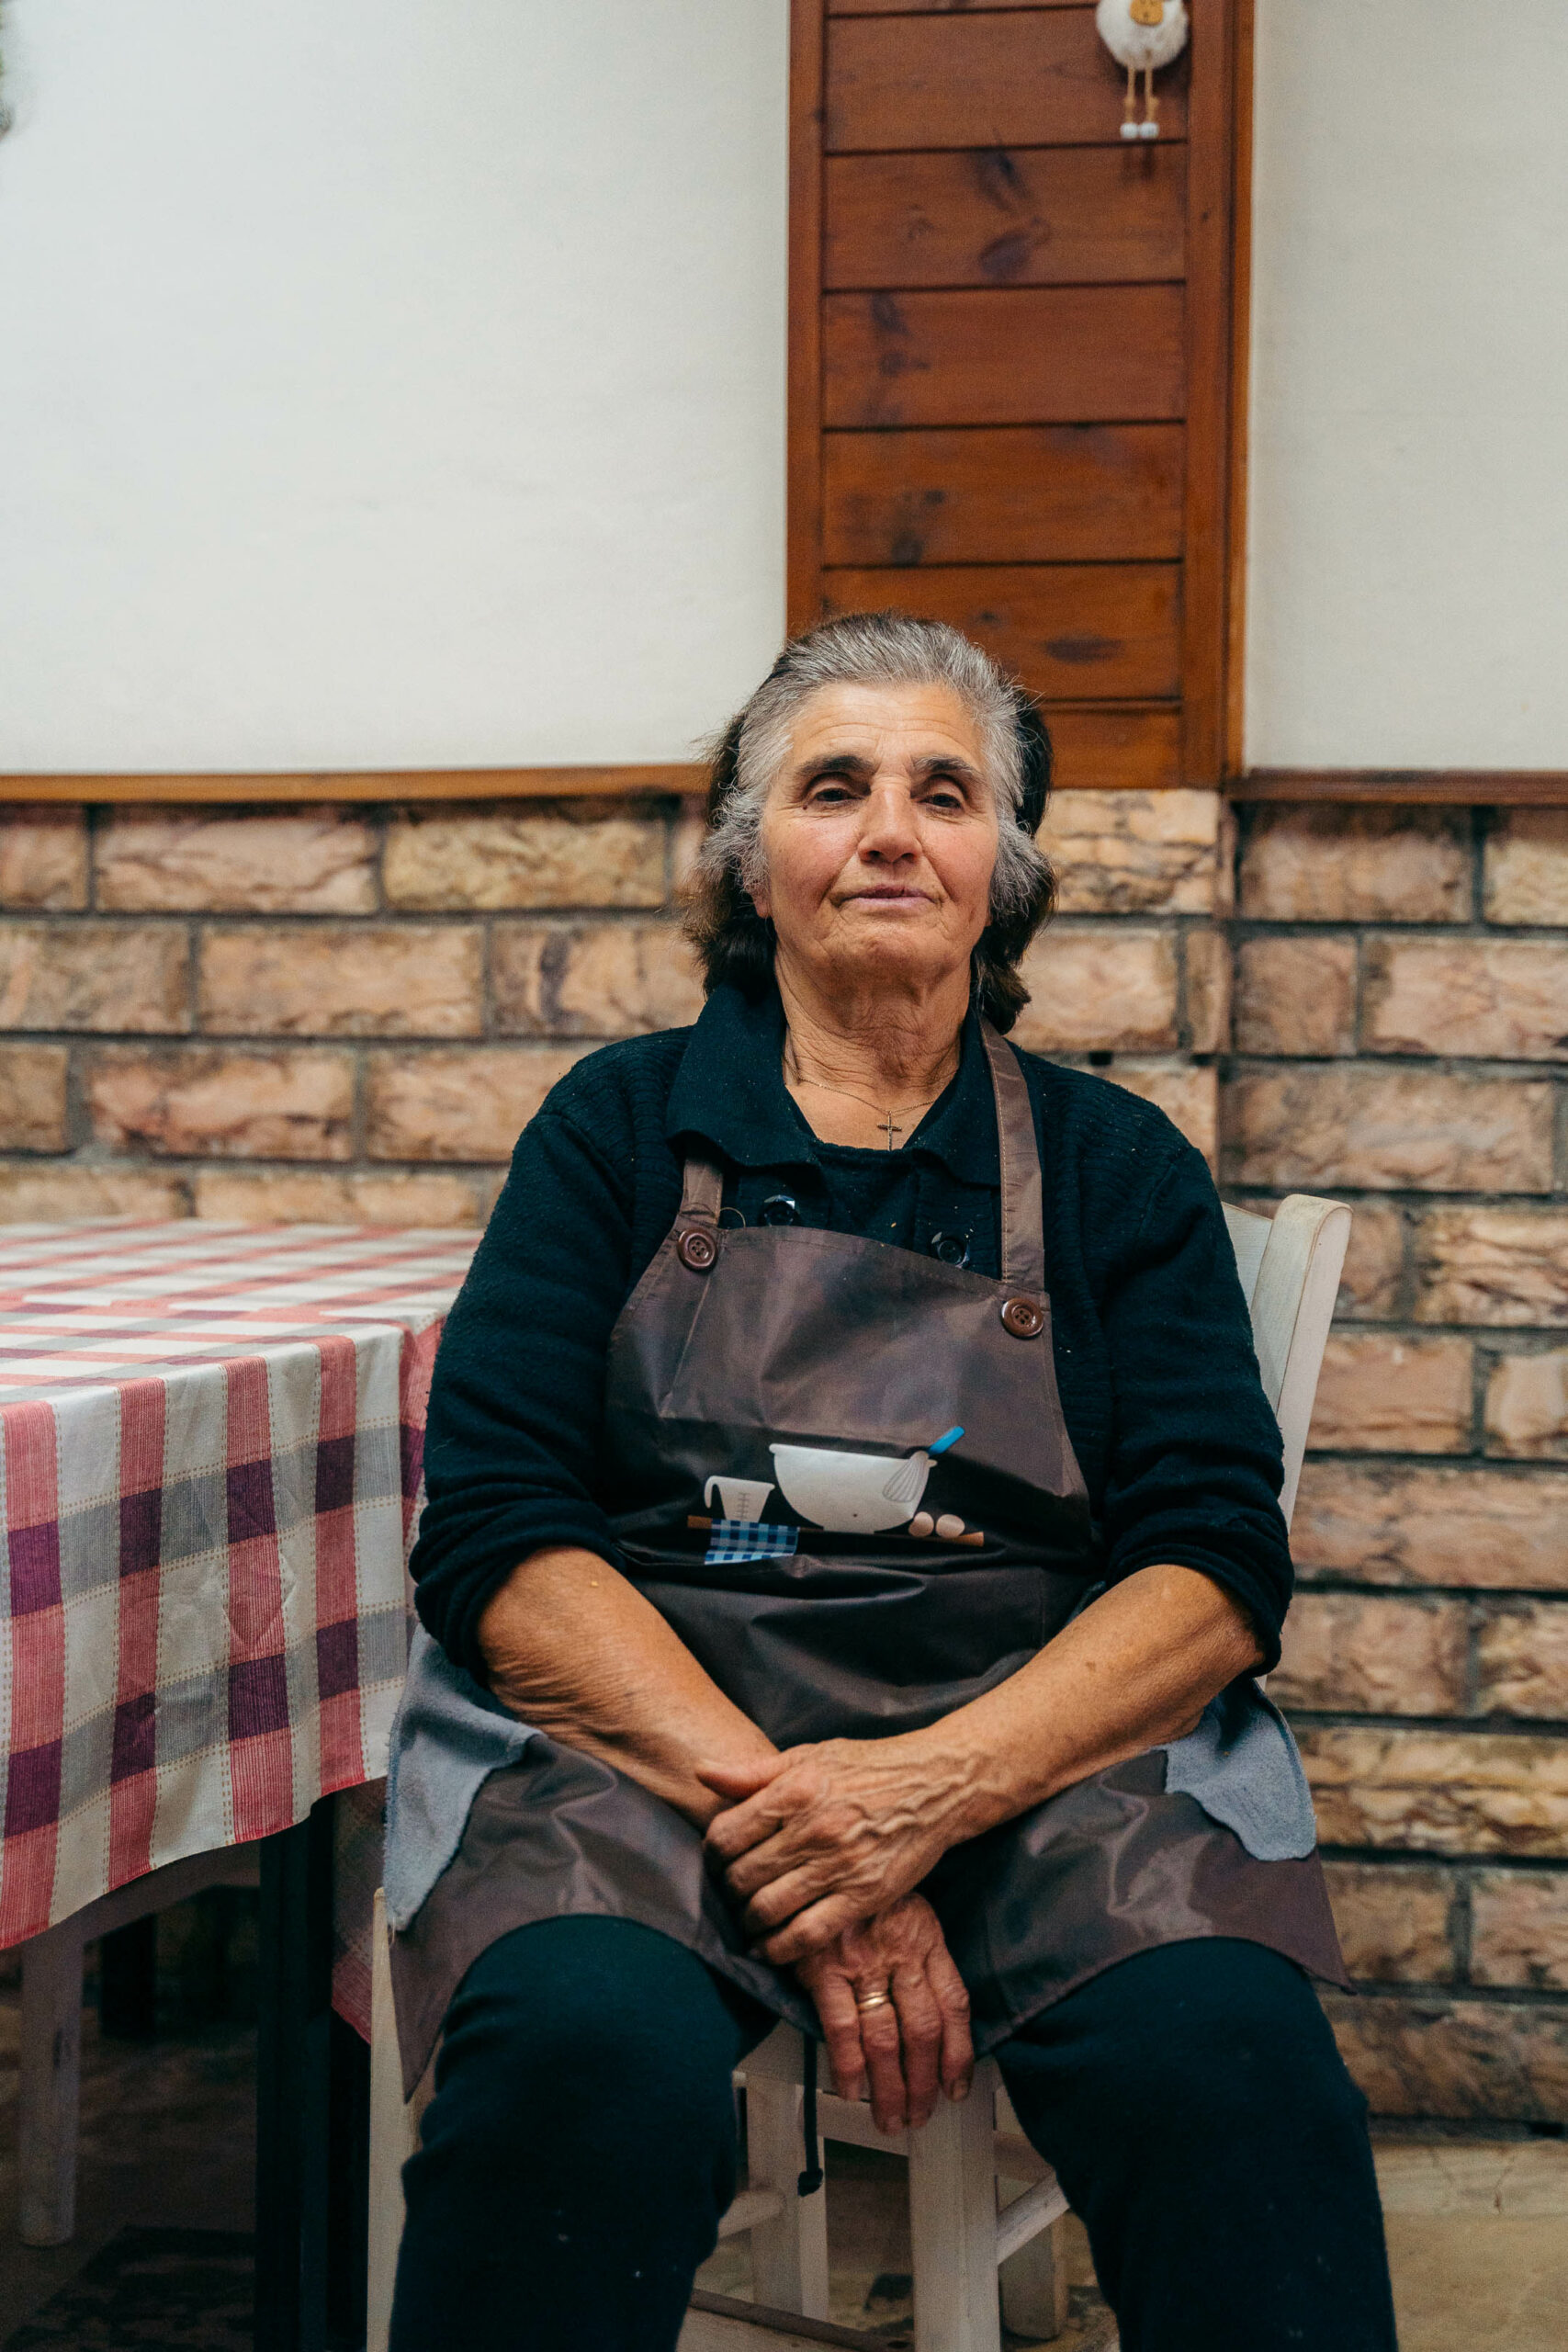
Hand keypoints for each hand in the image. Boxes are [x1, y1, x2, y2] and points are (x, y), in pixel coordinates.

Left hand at [700, 1738, 969, 1963]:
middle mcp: (814, 1828)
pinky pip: (808, 1934)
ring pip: (769, 1908)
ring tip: (748, 1921)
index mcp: (796, 1789)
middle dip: (728, 1891)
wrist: (936, 1784)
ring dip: (748, 1922)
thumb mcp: (809, 1755)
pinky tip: (770, 1949)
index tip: (718, 1860)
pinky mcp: (864, 1896)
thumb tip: (701, 1773)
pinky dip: (780, 1949)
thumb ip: (753, 1770)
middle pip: (743, 1876)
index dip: (713, 1854)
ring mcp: (840, 1865)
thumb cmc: (868, 1767)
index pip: (726, 1834)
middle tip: (731, 1894)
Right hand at [796, 1895, 973, 2134]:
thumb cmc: (857, 1878)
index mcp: (925, 1934)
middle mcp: (900, 1950)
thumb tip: (929, 2002)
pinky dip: (848, 2066)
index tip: (957, 2085)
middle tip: (921, 2114)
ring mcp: (862, 1959)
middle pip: (924, 2031)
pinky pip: (842, 2027)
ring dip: (891, 2087)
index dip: (960, 2053)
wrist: (819, 1845)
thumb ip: (916, 1946)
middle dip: (925, 2083)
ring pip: (887, 2038)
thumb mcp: (902, 1899)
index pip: (955, 2003)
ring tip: (891, 2117)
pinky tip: (852, 2089)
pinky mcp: (823, 1965)